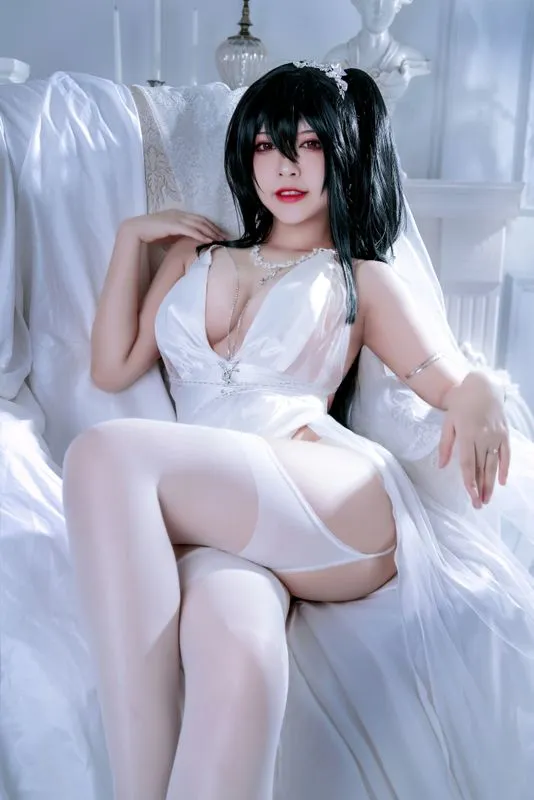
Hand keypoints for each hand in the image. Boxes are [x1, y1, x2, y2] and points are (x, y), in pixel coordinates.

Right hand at [122, 210, 225, 244]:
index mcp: (178, 214)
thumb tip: (190, 242)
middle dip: (215, 228)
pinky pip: (190, 230)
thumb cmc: (151, 234)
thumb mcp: (169, 234)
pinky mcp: (172, 225)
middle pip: (202, 220)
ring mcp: (176, 218)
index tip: (221, 233)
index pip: (199, 219)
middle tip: (226, 237)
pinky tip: (208, 240)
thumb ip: (179, 235)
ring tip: (220, 240)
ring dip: (210, 232)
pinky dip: (200, 235)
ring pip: (198, 224)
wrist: (135, 230)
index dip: (211, 225)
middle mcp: (179, 214)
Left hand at [438, 371, 510, 507]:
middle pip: (482, 468)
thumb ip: (445, 445)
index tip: (470, 495)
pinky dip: (505, 468)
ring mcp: (496, 435)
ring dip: (491, 483)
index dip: (469, 481)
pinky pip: (506, 454)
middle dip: (480, 488)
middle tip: (479, 505)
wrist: (482, 386)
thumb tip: (442, 466)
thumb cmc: (460, 404)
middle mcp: (483, 436)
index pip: (468, 463)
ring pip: (494, 464)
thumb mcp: (448, 422)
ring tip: (488, 499)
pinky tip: (502, 482)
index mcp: (467, 434)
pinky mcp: (505, 434)